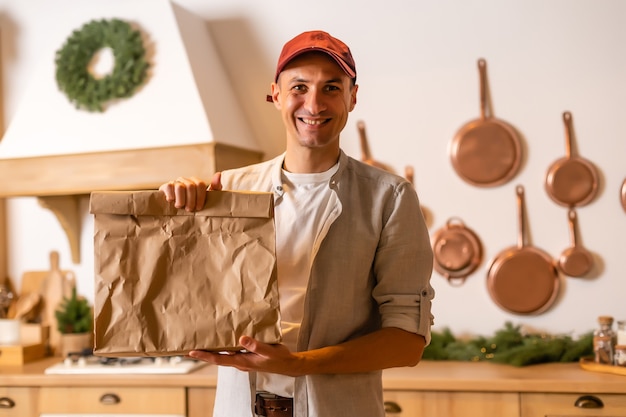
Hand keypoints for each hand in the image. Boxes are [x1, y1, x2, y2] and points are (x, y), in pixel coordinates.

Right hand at [158, 172, 221, 211]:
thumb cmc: (193, 205)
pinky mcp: (166, 186)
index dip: (200, 197)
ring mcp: (175, 182)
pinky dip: (171, 196)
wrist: (175, 211)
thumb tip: (218, 174)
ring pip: (180, 187)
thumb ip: (215, 188)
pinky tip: (172, 201)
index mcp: (196, 182)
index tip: (199, 207)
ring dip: (181, 200)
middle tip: (190, 209)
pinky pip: (169, 187)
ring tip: (180, 206)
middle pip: (190, 186)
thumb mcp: (206, 199)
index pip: (200, 184)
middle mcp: (186, 180)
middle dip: (191, 201)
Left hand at [188, 336, 303, 376]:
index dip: (205, 356)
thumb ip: (255, 346)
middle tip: (190, 349)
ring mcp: (243, 361)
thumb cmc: (279, 359)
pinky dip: (223, 349)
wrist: (288, 365)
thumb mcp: (269, 351)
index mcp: (243, 361)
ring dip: (212, 352)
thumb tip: (241, 339)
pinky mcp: (247, 357)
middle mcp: (240, 362)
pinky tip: (222, 342)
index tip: (192, 352)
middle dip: (204, 355)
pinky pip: (231, 353)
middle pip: (217, 359)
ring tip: (202, 345)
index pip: (219, 359)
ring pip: (224, 356)